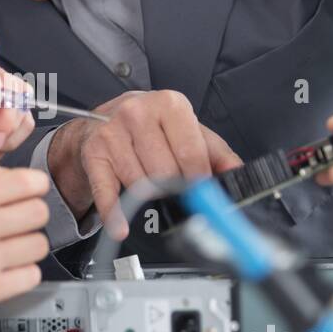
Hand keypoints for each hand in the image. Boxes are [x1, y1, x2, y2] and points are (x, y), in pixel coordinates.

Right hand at [0, 166, 50, 321]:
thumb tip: (23, 179)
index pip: (29, 183)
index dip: (36, 187)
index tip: (32, 194)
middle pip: (40, 213)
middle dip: (32, 217)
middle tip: (19, 224)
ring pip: (39, 245)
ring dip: (28, 247)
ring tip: (9, 248)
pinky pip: (31, 276)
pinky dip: (22, 274)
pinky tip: (5, 269)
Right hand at [47, 89, 241, 239]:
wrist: (100, 120)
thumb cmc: (149, 125)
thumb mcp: (186, 130)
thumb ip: (216, 153)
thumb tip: (239, 175)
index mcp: (169, 105)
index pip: (191, 153)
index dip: (200, 180)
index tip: (203, 193)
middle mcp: (138, 113)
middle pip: (166, 171)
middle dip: (175, 189)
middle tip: (178, 194)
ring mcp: (113, 133)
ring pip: (140, 184)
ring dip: (150, 197)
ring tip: (153, 191)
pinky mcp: (93, 153)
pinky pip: (106, 191)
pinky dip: (114, 214)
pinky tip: (120, 227)